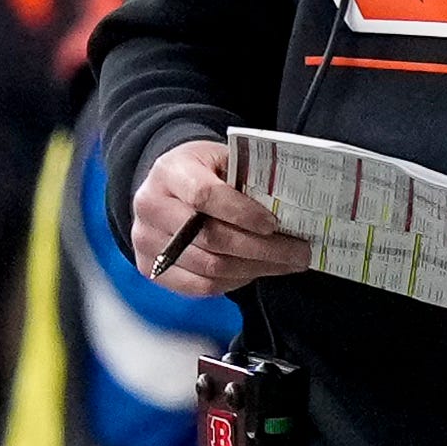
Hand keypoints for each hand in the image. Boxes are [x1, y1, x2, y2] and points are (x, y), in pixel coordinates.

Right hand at [131, 139, 307, 296]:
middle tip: (299, 252)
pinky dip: (235, 282)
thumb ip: (248, 179)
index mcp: (170, 172)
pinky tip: (257, 272)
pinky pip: (199, 286)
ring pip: (209, 267)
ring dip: (256, 269)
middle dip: (263, 249)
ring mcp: (147, 241)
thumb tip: (290, 208)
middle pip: (210, 238)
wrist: (166, 186)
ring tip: (287, 264)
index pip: (204, 196)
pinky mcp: (151, 268)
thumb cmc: (203, 171)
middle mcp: (151, 207)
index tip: (274, 224)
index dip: (242, 213)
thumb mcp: (223, 159)